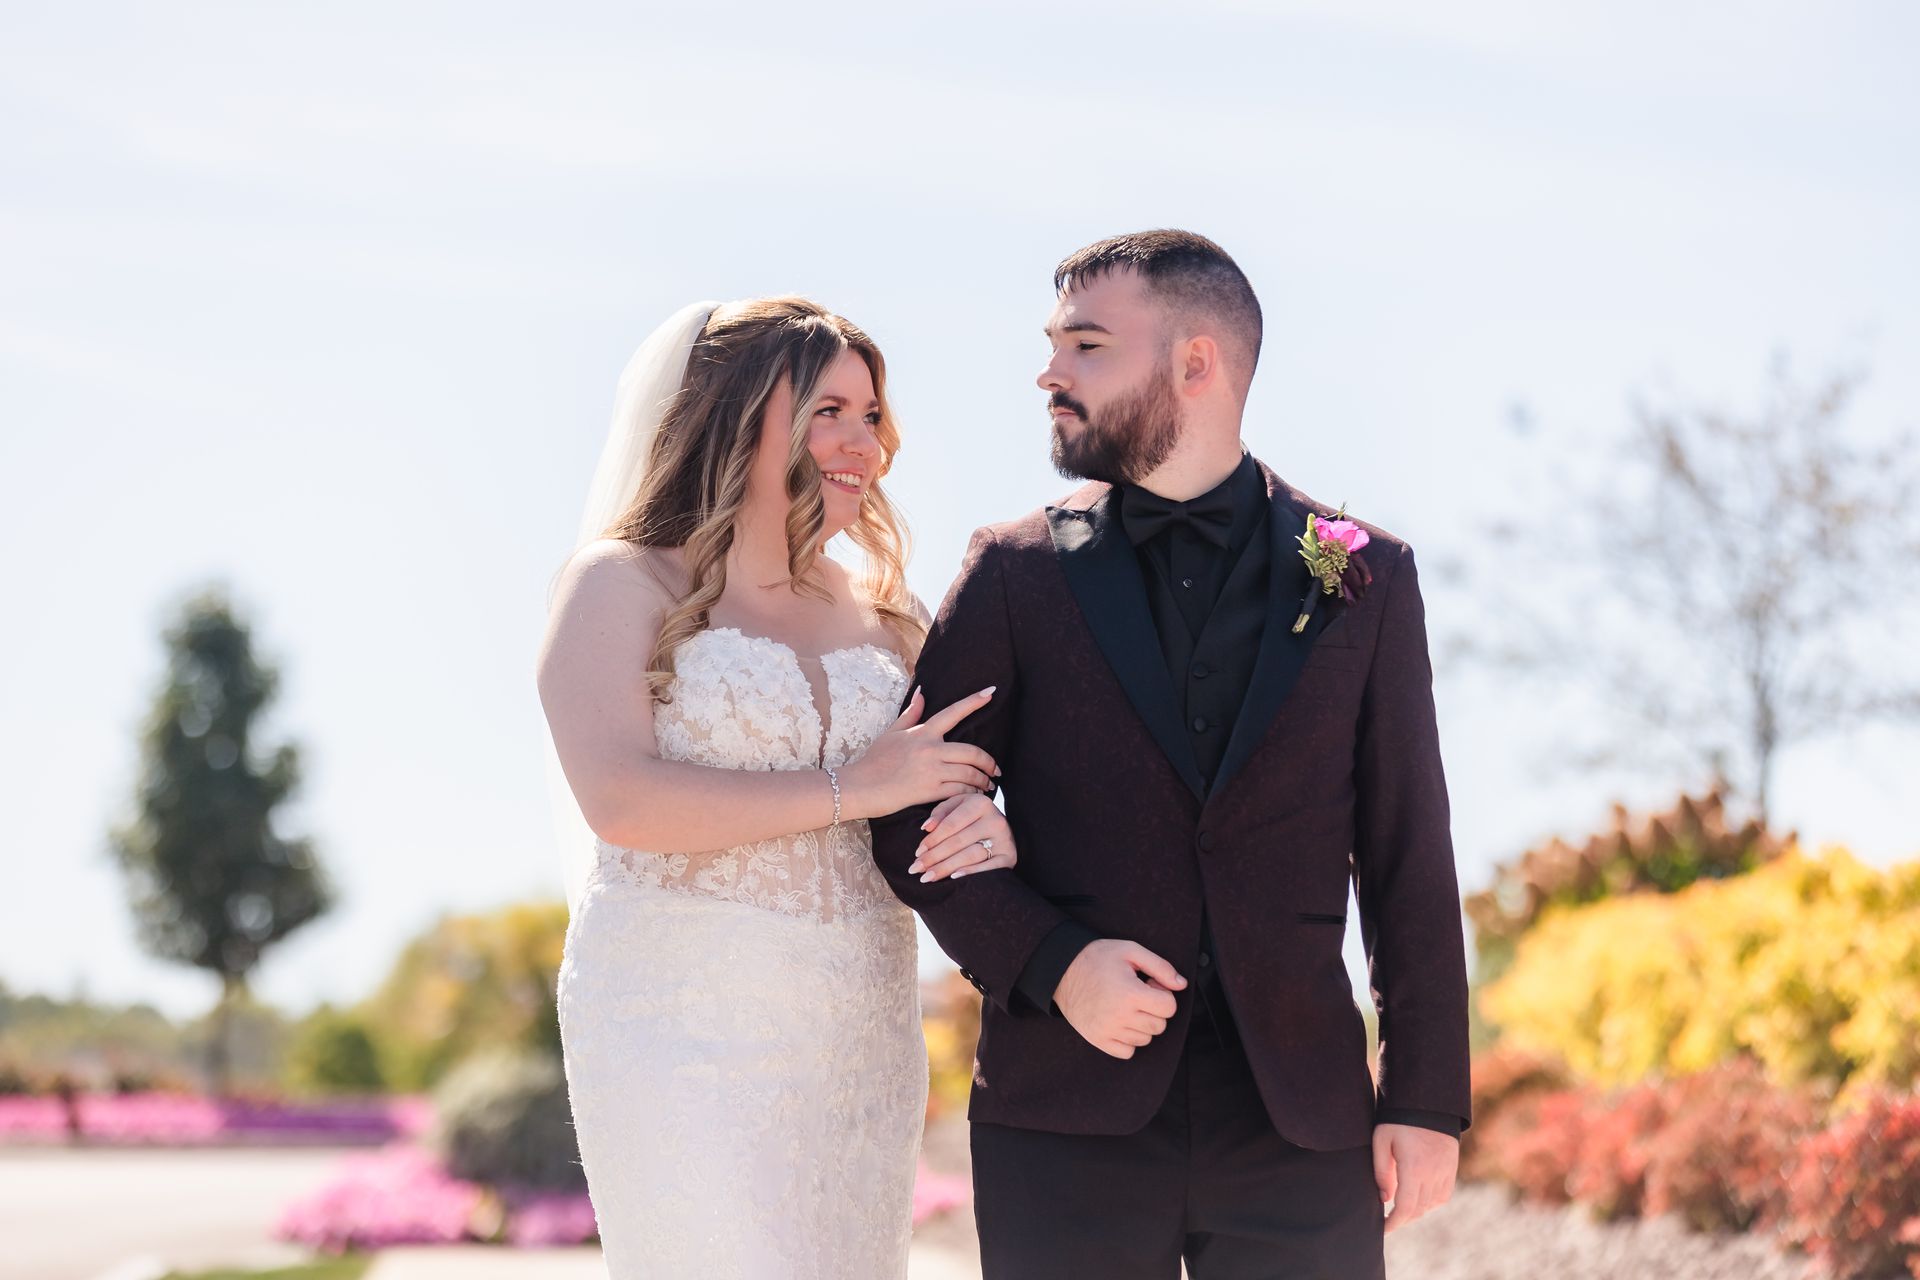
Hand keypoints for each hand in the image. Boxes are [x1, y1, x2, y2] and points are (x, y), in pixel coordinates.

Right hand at [839, 686, 999, 819]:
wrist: (859, 787)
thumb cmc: (874, 761)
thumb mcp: (891, 733)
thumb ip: (911, 714)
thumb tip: (922, 691)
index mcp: (922, 732)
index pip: (953, 712)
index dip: (975, 701)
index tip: (992, 691)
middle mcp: (930, 748)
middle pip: (972, 751)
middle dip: (989, 762)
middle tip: (996, 770)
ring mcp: (931, 770)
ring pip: (969, 773)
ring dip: (983, 781)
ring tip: (987, 786)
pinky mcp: (929, 790)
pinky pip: (960, 791)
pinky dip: (970, 794)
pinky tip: (973, 797)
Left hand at [908, 793, 1017, 881]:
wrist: (998, 830)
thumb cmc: (970, 818)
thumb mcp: (956, 807)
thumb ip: (940, 812)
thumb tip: (926, 827)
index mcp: (981, 803)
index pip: (951, 824)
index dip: (932, 839)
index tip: (917, 853)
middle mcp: (995, 819)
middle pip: (958, 841)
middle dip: (934, 857)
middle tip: (916, 869)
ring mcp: (1004, 839)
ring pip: (970, 855)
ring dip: (946, 867)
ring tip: (927, 877)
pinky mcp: (1010, 856)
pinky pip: (989, 867)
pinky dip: (971, 872)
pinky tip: (954, 878)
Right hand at [1053, 939, 1185, 1058]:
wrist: (1061, 970)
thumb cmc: (1097, 958)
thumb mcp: (1130, 951)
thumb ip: (1160, 967)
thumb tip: (1181, 985)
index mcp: (1130, 993)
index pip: (1169, 1007)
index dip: (1163, 994)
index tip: (1150, 985)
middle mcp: (1119, 1016)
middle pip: (1159, 1026)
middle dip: (1154, 1010)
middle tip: (1138, 995)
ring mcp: (1107, 1031)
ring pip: (1145, 1040)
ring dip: (1142, 1025)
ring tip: (1127, 1006)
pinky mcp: (1098, 1040)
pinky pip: (1127, 1052)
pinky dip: (1128, 1040)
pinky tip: (1120, 1021)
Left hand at [1373, 1122, 1457, 1232]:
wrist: (1428, 1102)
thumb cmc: (1399, 1120)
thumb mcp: (1382, 1141)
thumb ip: (1382, 1172)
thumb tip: (1385, 1199)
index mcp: (1414, 1168)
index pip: (1406, 1208)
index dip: (1394, 1223)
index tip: (1382, 1229)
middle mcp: (1433, 1174)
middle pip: (1418, 1210)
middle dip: (1402, 1219)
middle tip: (1387, 1220)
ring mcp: (1445, 1172)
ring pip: (1431, 1205)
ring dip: (1416, 1211)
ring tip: (1400, 1208)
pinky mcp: (1451, 1168)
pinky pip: (1442, 1196)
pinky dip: (1430, 1202)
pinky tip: (1418, 1198)